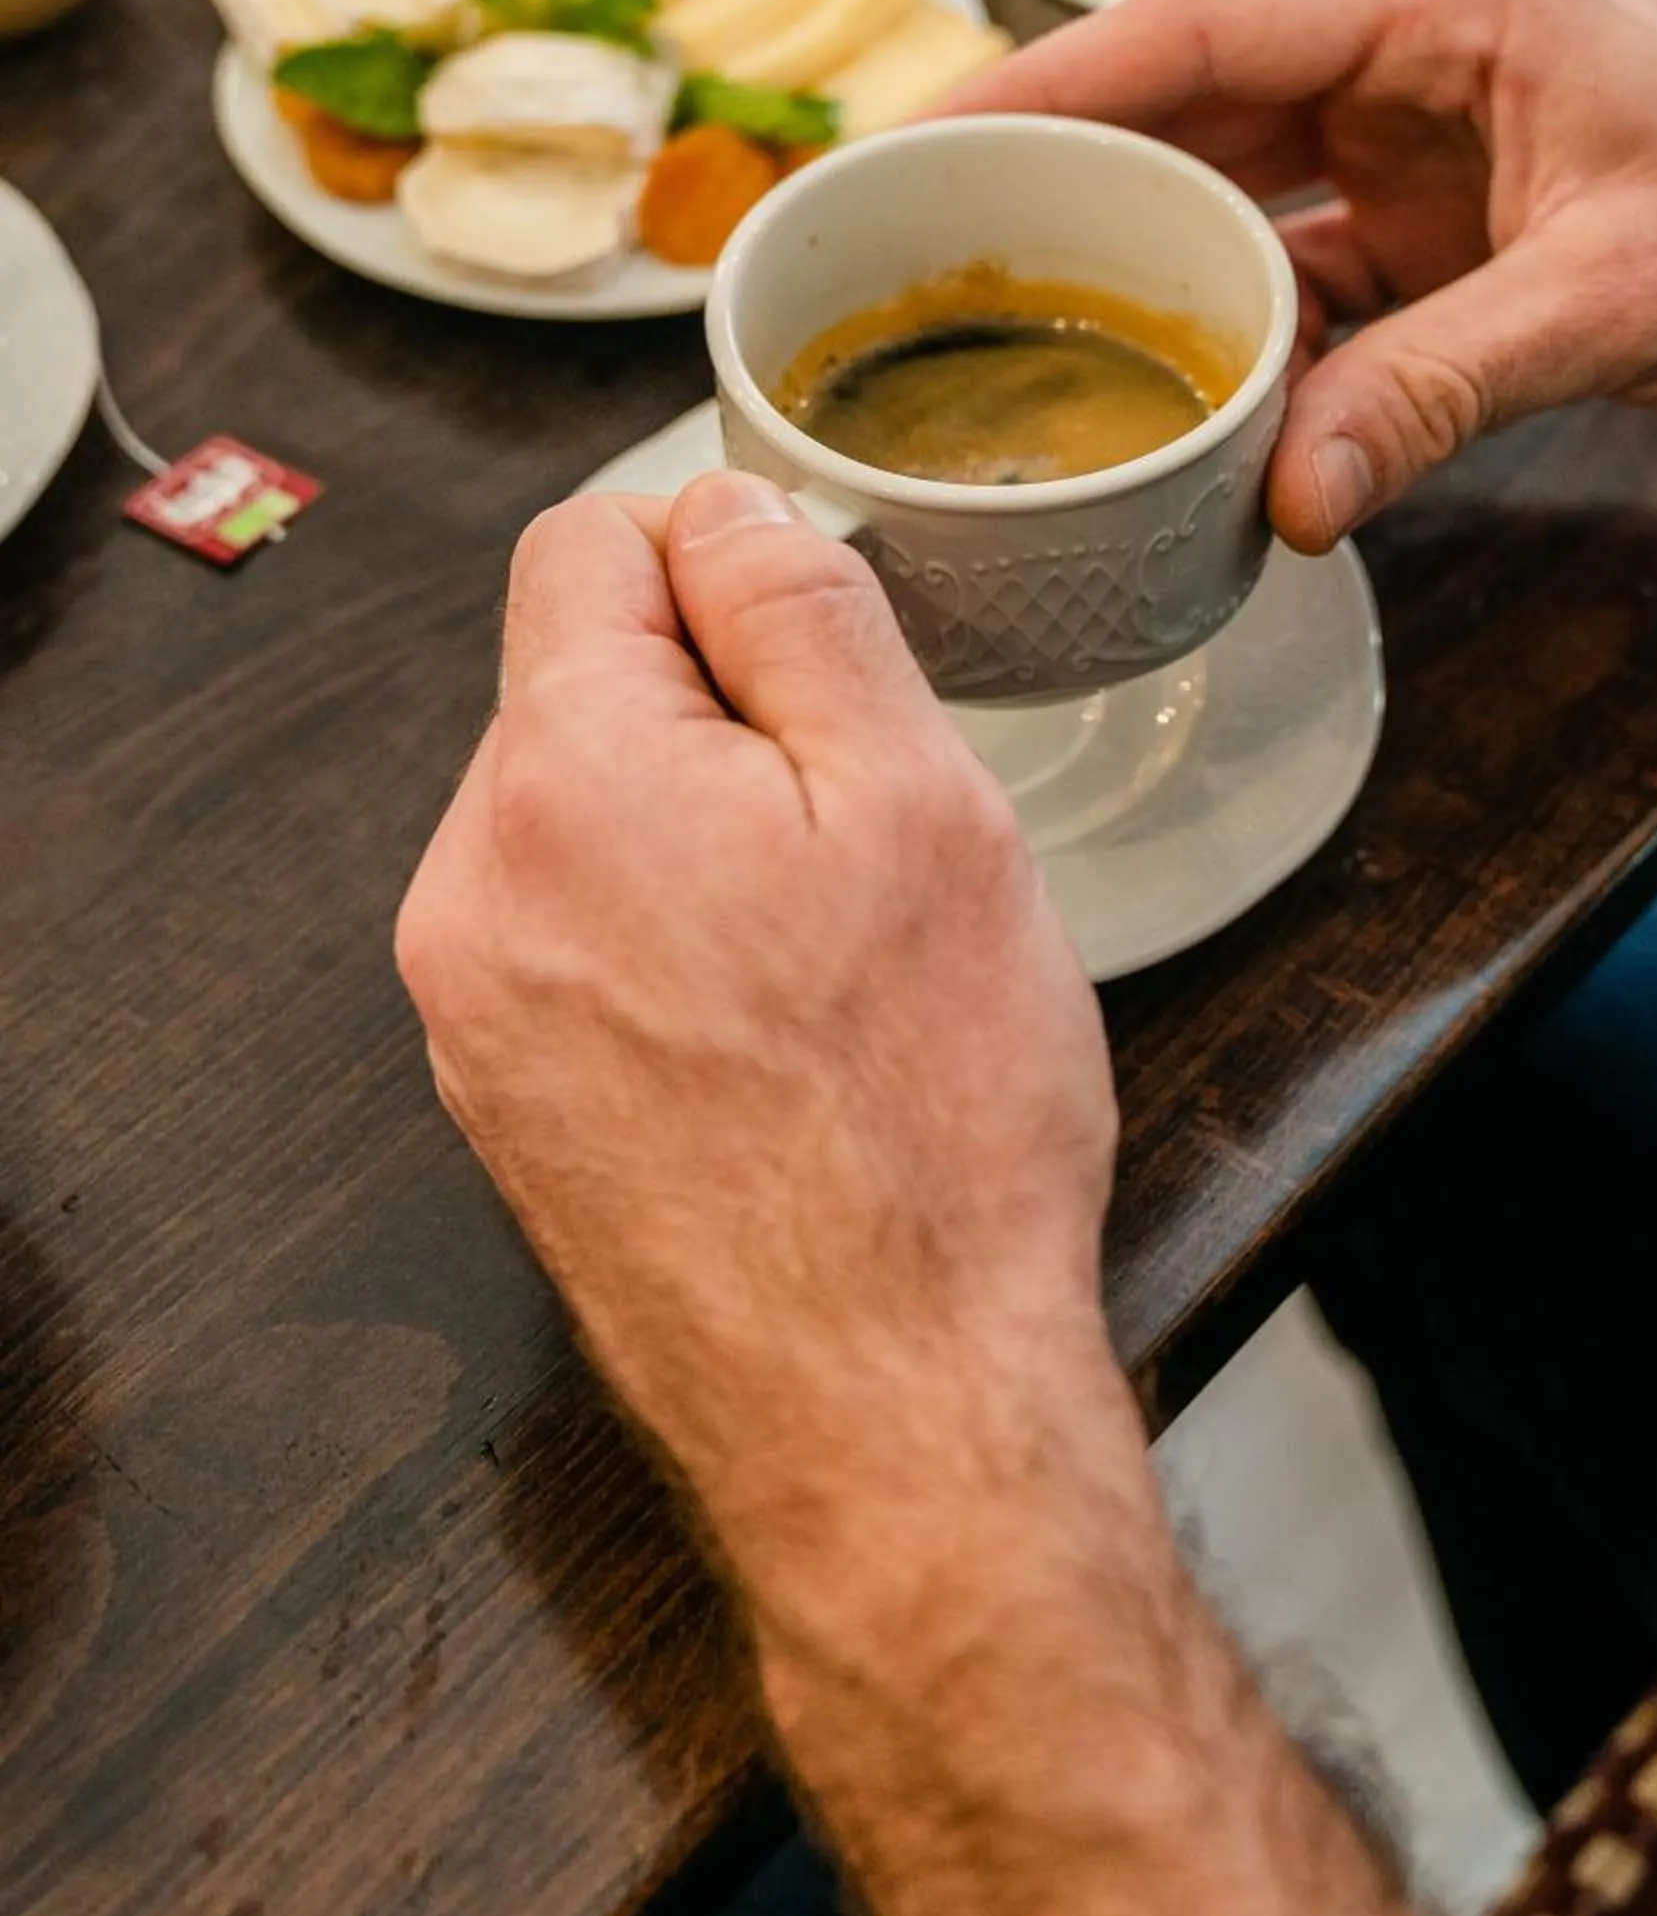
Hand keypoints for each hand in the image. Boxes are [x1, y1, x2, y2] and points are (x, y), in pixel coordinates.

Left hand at [395, 475, 1124, 1622]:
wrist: (888, 1413)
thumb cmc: (927, 1119)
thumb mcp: (920, 799)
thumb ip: (800, 608)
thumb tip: (721, 502)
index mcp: (561, 779)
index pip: (584, 542)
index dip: (725, 557)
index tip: (829, 656)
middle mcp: (470, 889)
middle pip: (580, 681)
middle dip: (723, 709)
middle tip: (868, 830)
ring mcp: (472, 1010)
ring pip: (589, 810)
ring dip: (705, 827)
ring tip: (836, 950)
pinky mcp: (504, 1101)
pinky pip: (580, 932)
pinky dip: (677, 934)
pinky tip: (787, 1031)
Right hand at [952, 0, 1656, 547]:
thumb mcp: (1622, 300)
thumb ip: (1444, 385)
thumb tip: (1286, 492)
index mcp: (1452, 4)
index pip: (1200, 24)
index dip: (1044, 80)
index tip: (919, 137)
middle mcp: (1424, 55)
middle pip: (1193, 102)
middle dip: (1058, 170)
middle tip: (911, 246)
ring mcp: (1435, 144)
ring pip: (1243, 190)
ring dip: (1144, 261)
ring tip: (1006, 329)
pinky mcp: (1459, 230)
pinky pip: (1314, 275)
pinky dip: (1249, 335)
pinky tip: (1179, 401)